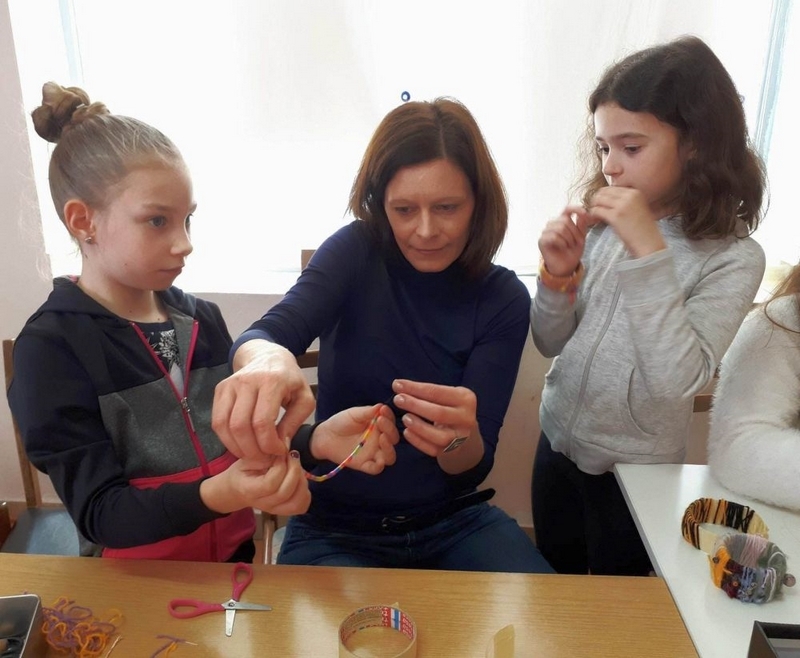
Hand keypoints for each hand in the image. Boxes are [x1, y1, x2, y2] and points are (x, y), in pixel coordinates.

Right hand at [201, 454, 310, 515]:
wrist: (237, 488)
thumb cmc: (244, 471)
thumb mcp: (248, 458)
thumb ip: (264, 453)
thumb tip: (284, 444)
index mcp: (250, 490)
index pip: (270, 484)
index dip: (280, 466)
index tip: (282, 452)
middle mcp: (264, 504)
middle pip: (286, 493)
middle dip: (294, 470)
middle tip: (292, 455)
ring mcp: (275, 510)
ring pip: (297, 502)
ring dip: (301, 481)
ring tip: (296, 467)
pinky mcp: (285, 509)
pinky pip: (302, 505)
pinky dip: (305, 490)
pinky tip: (298, 478)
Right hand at [212, 340, 315, 460]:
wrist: (268, 356)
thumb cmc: (290, 380)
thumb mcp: (304, 399)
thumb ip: (294, 423)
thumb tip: (279, 445)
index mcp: (272, 381)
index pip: (262, 422)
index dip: (268, 444)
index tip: (278, 452)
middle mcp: (247, 381)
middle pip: (240, 426)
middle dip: (251, 450)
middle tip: (264, 458)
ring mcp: (230, 384)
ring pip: (224, 425)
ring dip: (236, 448)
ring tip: (252, 455)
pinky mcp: (220, 389)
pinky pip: (217, 421)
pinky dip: (226, 439)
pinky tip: (241, 444)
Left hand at [313, 404, 398, 474]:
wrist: (325, 436)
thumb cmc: (341, 422)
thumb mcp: (354, 414)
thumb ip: (368, 412)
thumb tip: (381, 406)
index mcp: (379, 426)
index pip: (390, 422)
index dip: (389, 417)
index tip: (383, 411)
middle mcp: (379, 440)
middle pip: (393, 439)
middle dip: (390, 430)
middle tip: (381, 422)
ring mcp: (373, 453)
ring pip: (389, 456)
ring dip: (389, 449)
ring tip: (382, 438)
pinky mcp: (364, 464)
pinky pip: (376, 469)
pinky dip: (379, 466)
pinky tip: (378, 459)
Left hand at [391, 379, 476, 457]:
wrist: (464, 431)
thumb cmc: (448, 407)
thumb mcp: (445, 395)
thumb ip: (425, 391)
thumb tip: (399, 386)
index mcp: (466, 399)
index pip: (437, 392)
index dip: (415, 388)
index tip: (397, 385)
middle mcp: (466, 418)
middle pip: (439, 413)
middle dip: (415, 405)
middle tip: (398, 400)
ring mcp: (461, 437)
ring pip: (439, 435)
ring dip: (419, 426)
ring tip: (404, 418)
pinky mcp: (452, 451)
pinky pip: (434, 449)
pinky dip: (418, 441)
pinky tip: (407, 432)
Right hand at [538, 205, 591, 275]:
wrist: (566, 266)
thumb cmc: (572, 251)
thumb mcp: (581, 237)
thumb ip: (582, 225)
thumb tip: (585, 212)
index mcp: (562, 221)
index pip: (567, 209)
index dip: (575, 209)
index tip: (584, 212)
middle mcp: (552, 224)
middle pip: (565, 220)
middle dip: (575, 233)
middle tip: (577, 243)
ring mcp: (546, 232)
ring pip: (560, 228)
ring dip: (569, 239)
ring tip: (569, 246)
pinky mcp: (542, 240)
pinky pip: (554, 236)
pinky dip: (562, 243)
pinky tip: (563, 247)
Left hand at [588, 187, 665, 257]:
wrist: (649, 243)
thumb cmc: (644, 230)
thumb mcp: (638, 209)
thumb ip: (626, 202)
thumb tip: (609, 200)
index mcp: (635, 193)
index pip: (612, 188)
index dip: (603, 195)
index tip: (601, 203)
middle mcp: (629, 196)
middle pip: (603, 192)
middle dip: (596, 200)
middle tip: (594, 208)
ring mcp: (622, 205)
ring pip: (598, 199)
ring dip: (593, 206)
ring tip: (594, 214)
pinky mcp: (616, 216)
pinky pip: (597, 210)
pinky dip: (593, 214)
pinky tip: (594, 219)